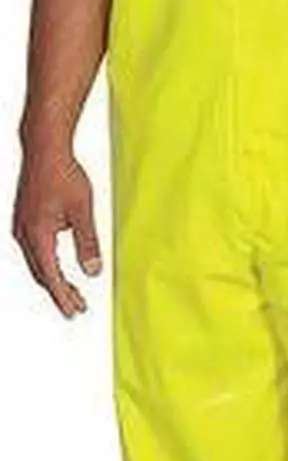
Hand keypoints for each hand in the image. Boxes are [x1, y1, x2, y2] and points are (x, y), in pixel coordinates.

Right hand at [12, 141, 102, 317]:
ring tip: (72, 291)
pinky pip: (34, 250)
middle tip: (77, 307)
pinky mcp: (24, 219)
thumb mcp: (83, 210)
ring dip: (53, 278)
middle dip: (59, 292)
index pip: (51, 277)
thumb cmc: (63, 174)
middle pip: (41, 274)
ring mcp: (21, 227)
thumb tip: (93, 272)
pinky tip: (59, 264)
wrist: (44, 148)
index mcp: (37, 235)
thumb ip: (88, 243)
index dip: (63, 297)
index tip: (75, 311)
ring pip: (36, 263)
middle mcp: (24, 234)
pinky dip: (46, 263)